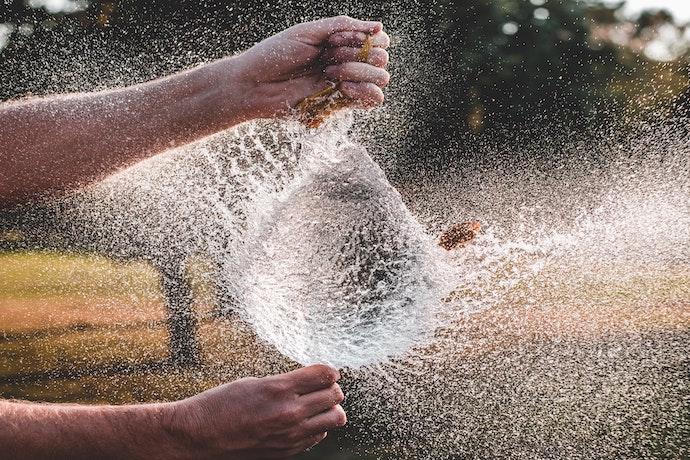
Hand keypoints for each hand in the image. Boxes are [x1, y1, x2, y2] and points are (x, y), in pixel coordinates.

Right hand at [166, 364, 345, 458]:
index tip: (325, 372)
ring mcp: (290, 435)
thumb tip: (310, 382)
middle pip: (335, 396)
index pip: (325, 375)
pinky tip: (301, 421)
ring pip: (335, 419)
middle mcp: (289, 413)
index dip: (329, 371)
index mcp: (278, 389)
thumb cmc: (220, 404)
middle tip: (321, 387)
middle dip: (331, 388)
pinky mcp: (287, 451)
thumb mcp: (253, 383)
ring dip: (329, 409)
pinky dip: (316, 426)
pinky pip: (318, 436)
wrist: (197, 436)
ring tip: (315, 405)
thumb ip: (285, 383)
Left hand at [232, 15, 389, 118]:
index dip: (364, 37)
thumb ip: (343, 26)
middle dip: (358, 54)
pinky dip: (364, 91)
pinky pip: (373, 100)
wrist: (253, 85)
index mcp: (339, 44)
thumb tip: (380, 26)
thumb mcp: (308, 32)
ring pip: (380, 78)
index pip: (377, 39)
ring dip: (359, 71)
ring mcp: (344, 85)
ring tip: (329, 73)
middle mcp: (346, 64)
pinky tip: (343, 88)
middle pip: (381, 58)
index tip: (334, 39)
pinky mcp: (340, 105)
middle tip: (329, 56)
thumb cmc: (274, 55)